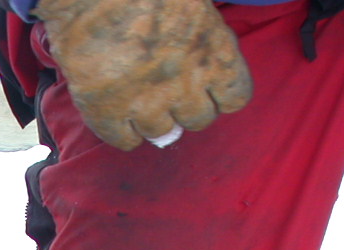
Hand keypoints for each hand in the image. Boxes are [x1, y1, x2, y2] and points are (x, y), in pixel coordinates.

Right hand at [34, 0, 252, 149]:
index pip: (235, 98)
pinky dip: (124, 132)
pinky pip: (125, 141)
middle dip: (188, 108)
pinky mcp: (108, 113)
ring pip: (162, 133)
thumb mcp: (194, 2)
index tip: (208, 86)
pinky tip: (117, 114)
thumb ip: (201, 32)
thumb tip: (189, 48)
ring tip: (140, 101)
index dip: (220, 94)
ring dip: (155, 120)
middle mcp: (186, 85)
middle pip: (199, 120)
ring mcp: (147, 103)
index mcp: (214, 53)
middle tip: (170, 92)